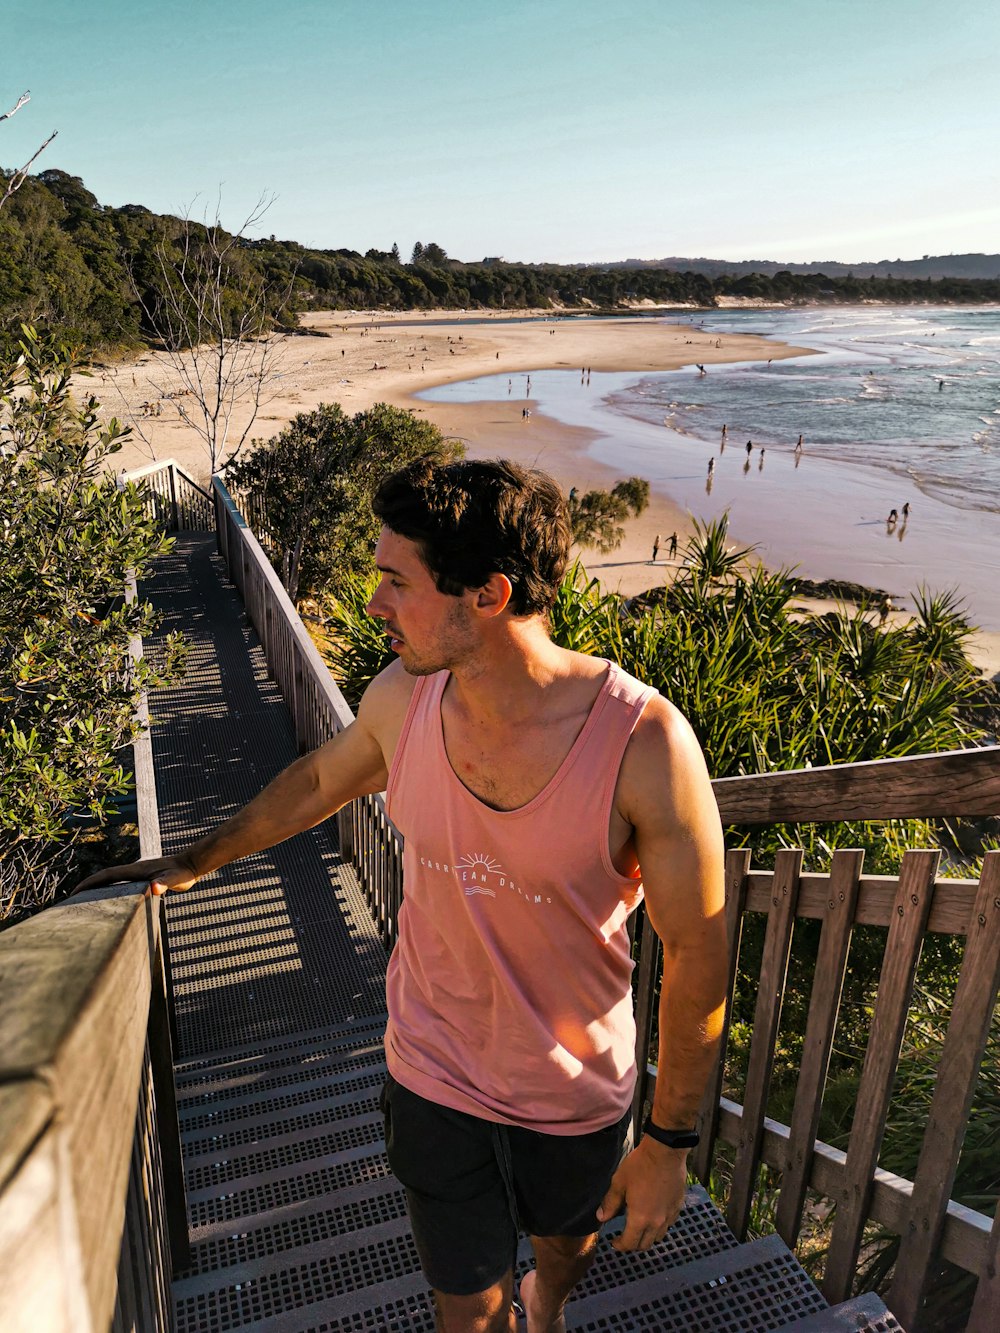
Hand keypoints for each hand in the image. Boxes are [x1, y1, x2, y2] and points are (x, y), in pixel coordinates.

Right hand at [73, 854, 199, 898]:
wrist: (192, 865)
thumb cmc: (183, 873)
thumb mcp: (174, 880)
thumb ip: (164, 883)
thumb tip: (155, 888)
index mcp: (135, 870)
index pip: (107, 875)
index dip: (90, 882)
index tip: (75, 891)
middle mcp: (134, 870)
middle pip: (105, 877)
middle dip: (88, 886)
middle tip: (72, 898)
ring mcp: (138, 874)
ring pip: (112, 880)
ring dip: (98, 888)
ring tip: (85, 901)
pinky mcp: (143, 879)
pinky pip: (122, 884)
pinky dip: (111, 890)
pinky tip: (110, 901)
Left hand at [596, 1136, 687, 1250]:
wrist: (665, 1152)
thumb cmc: (640, 1165)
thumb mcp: (619, 1182)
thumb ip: (610, 1202)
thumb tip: (601, 1217)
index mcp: (640, 1218)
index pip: (630, 1243)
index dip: (620, 1245)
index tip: (614, 1242)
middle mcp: (657, 1222)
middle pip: (645, 1245)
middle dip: (633, 1244)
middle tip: (625, 1236)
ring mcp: (669, 1216)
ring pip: (658, 1236)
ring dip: (647, 1236)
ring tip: (639, 1226)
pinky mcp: (677, 1207)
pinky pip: (668, 1224)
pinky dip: (659, 1226)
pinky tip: (654, 1215)